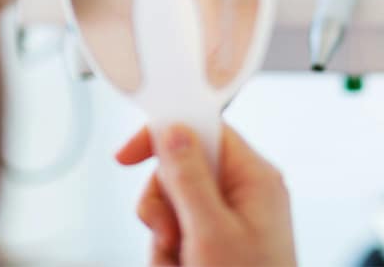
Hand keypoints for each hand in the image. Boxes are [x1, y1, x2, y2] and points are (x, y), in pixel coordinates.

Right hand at [116, 124, 295, 265]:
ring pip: (172, 208)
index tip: (129, 155)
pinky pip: (177, 236)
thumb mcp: (211, 233)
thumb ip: (189, 179)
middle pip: (180, 171)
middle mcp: (244, 194)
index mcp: (254, 178)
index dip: (165, 134)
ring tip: (182, 264)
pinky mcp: (218, 245)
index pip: (204, 129)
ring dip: (165, 240)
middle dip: (163, 206)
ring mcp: (231, 221)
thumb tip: (172, 131)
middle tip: (171, 235)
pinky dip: (171, 257)